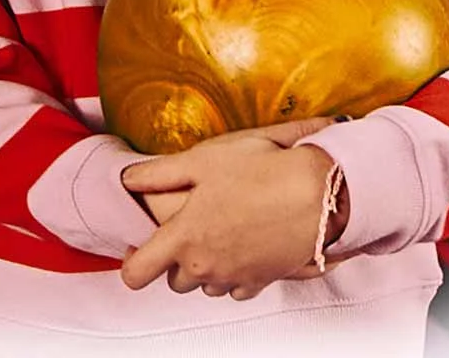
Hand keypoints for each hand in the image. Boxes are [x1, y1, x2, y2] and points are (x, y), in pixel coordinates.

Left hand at [119, 118, 339, 299]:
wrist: (320, 193)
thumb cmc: (261, 172)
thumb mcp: (201, 160)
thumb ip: (158, 174)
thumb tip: (128, 179)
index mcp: (183, 238)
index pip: (138, 272)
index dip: (131, 264)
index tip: (136, 250)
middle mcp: (206, 265)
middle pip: (174, 280)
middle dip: (174, 261)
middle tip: (186, 231)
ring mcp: (235, 276)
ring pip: (205, 285)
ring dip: (204, 268)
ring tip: (216, 236)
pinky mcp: (262, 280)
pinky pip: (236, 288)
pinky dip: (233, 274)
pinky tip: (240, 248)